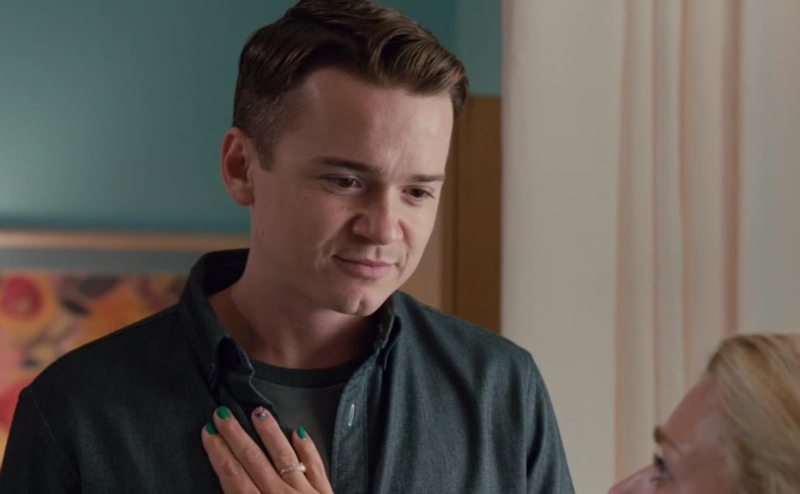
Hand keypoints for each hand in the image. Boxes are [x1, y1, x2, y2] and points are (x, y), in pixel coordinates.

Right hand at [201, 406, 332, 493]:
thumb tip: (229, 480)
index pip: (233, 476)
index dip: (219, 452)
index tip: (208, 431)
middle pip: (254, 460)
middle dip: (236, 435)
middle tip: (222, 412)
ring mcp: (305, 493)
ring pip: (284, 455)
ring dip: (270, 433)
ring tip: (258, 411)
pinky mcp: (325, 493)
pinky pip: (315, 466)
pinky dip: (307, 448)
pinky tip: (299, 431)